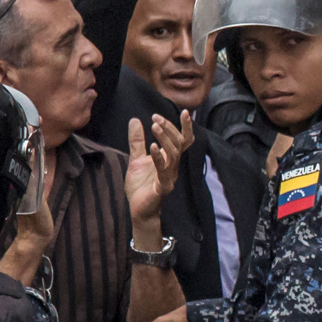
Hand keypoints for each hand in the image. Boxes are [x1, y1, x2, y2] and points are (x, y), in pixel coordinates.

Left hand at [126, 111, 186, 226]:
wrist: (138, 210)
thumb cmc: (140, 186)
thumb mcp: (136, 159)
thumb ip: (137, 141)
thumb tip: (135, 120)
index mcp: (169, 159)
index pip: (183, 140)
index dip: (186, 127)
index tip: (184, 112)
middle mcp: (173, 166)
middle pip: (179, 143)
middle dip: (169, 128)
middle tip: (156, 118)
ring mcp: (169, 177)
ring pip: (173, 154)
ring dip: (164, 139)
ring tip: (154, 126)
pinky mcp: (162, 187)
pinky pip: (163, 171)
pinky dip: (158, 158)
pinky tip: (152, 147)